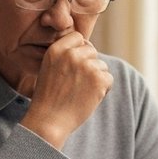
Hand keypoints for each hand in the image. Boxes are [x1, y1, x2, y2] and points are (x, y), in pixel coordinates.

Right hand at [20, 32, 112, 148]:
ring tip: (80, 92)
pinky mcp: (98, 79)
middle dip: (89, 65)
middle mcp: (71, 54)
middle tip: (77, 84)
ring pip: (102, 66)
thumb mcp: (49, 68)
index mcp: (56, 50)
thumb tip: (88, 47)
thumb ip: (65, 55)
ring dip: (96, 78)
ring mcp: (86, 66)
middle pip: (92, 51)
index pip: (78, 37)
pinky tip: (88, 98)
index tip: (74, 65)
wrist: (49, 121)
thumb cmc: (49, 98)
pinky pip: (109, 79)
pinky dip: (103, 90)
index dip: (79, 50)